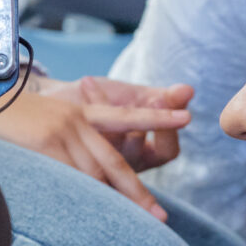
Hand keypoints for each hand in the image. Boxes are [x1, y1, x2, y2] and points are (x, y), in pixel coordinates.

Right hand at [0, 75, 190, 217]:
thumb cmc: (1, 119)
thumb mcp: (41, 124)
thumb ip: (63, 147)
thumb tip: (79, 181)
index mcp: (77, 113)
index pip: (125, 117)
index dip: (156, 117)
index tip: (185, 118)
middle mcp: (75, 121)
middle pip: (114, 163)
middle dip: (137, 194)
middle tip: (158, 217)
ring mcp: (63, 131)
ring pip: (94, 175)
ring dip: (108, 202)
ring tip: (124, 226)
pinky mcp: (47, 143)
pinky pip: (71, 179)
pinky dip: (81, 198)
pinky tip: (90, 215)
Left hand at [48, 76, 196, 171]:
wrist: (57, 99)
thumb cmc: (101, 101)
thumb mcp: (136, 97)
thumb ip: (163, 98)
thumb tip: (189, 90)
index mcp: (143, 154)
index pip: (167, 152)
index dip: (168, 131)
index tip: (164, 102)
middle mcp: (123, 164)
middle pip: (143, 154)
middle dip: (149, 121)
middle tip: (153, 98)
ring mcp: (99, 162)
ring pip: (113, 145)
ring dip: (111, 106)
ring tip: (98, 81)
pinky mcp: (74, 153)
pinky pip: (88, 133)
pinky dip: (92, 101)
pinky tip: (88, 81)